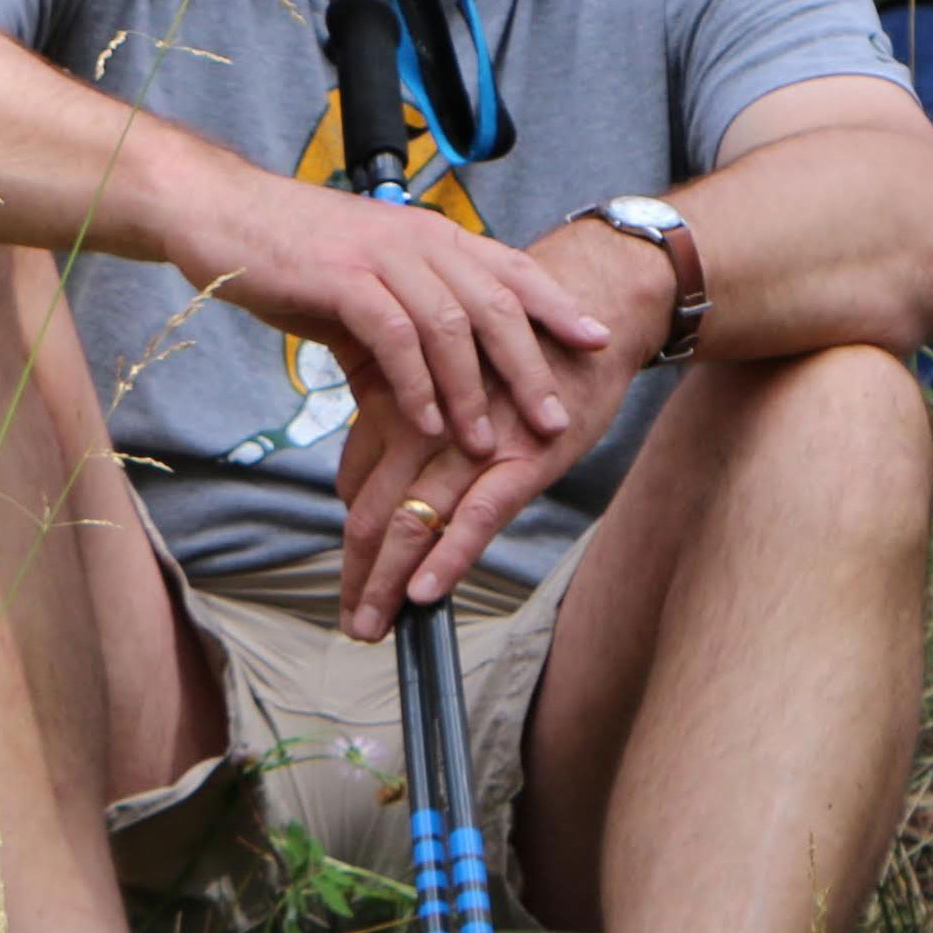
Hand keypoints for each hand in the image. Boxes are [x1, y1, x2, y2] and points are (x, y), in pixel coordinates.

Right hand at [176, 164, 611, 469]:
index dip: (558, 305)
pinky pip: (396, 337)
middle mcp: (420, 240)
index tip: (598, 341)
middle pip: (497, 306)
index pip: (513, 270)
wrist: (221, 214)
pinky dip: (416, 384)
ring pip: (451, 327)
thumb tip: (445, 370)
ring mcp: (382, 257)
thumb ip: (413, 314)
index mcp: (434, 237)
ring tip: (485, 444)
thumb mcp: (370, 278)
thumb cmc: (295, 251)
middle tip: (556, 419)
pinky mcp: (342, 280)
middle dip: (531, 367)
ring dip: (473, 391)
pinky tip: (429, 422)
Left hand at [334, 216, 674, 631]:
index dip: (351, 547)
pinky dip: (447, 556)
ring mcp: (473, 444)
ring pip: (414, 521)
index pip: (357, 489)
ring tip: (369, 627)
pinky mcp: (523, 458)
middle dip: (360, 576)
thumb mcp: (437, 379)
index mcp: (399, 404)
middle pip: (375, 515)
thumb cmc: (512, 345)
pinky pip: (477, 516)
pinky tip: (424, 593)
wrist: (585, 305)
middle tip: (352, 625)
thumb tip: (351, 489)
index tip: (347, 587)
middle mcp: (426, 426)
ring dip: (387, 581)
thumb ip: (389, 424)